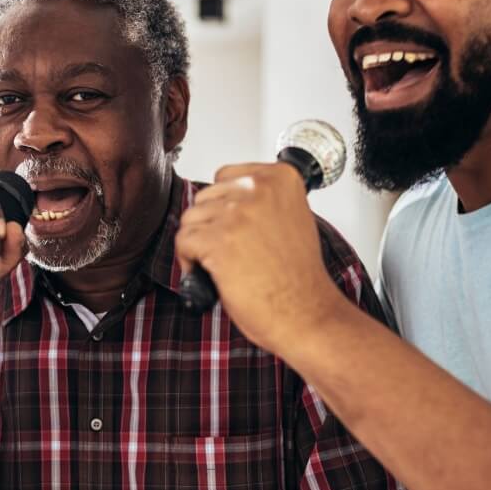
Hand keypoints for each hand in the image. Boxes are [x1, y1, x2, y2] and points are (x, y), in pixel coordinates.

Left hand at [173, 162, 345, 355]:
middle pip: (205, 197)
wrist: (306, 313)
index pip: (226, 176)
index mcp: (281, 178)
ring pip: (191, 219)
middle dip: (210, 225)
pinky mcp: (219, 241)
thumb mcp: (293, 219)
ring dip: (198, 244)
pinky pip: (184, 241)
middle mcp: (259, 190)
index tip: (232, 227)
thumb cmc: (300, 278)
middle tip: (227, 251)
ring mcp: (238, 214)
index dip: (224, 207)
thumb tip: (229, 201)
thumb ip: (264, 202)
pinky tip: (210, 275)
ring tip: (220, 264)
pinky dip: (189, 261)